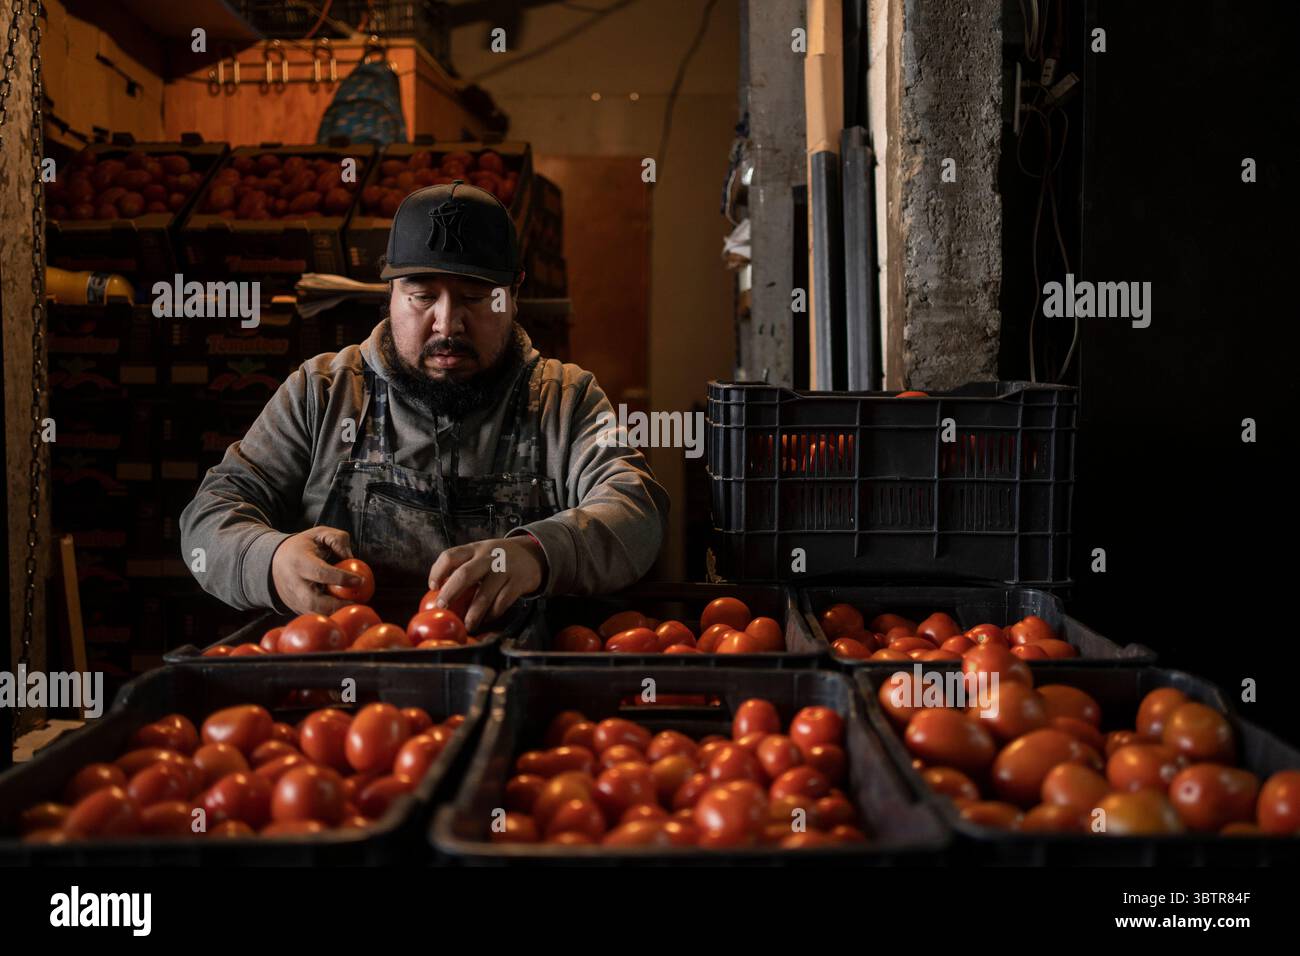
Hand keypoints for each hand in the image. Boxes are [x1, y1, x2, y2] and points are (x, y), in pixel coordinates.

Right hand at [270, 526, 364, 615]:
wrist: (274, 560)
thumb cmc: (302, 546)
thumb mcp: (319, 533)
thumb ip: (337, 540)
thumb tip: (351, 557)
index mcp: (299, 562)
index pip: (320, 572)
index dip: (341, 578)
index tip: (360, 580)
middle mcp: (294, 583)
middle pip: (313, 601)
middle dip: (337, 604)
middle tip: (358, 601)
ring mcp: (292, 598)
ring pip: (313, 613)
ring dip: (334, 613)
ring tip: (352, 606)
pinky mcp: (295, 608)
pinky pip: (313, 615)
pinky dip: (328, 615)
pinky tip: (342, 609)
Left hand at [428, 535, 546, 632]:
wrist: (532, 554)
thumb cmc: (499, 558)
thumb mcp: (481, 554)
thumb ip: (463, 566)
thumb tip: (440, 592)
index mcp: (474, 549)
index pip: (450, 556)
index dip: (437, 572)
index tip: (432, 586)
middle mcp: (488, 557)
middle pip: (464, 574)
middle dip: (450, 593)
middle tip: (442, 607)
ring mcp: (504, 570)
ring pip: (484, 594)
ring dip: (473, 613)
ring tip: (467, 625)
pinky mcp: (517, 583)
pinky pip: (502, 603)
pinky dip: (492, 614)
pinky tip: (486, 619)